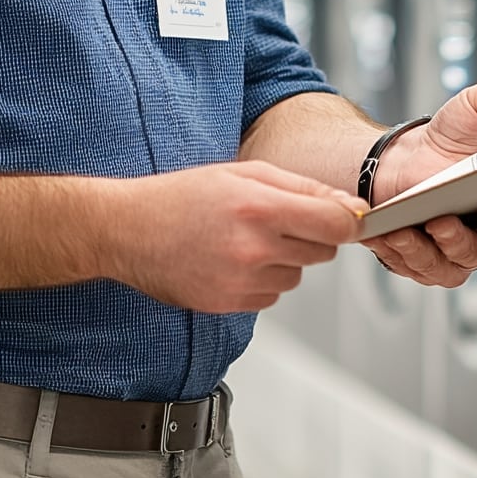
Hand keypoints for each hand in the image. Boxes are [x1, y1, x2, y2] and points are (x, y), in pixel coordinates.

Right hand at [109, 160, 363, 311]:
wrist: (128, 230)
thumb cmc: (183, 196)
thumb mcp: (244, 173)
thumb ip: (302, 187)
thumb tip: (348, 206)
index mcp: (260, 207)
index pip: (336, 224)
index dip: (347, 220)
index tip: (345, 217)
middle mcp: (253, 248)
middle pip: (323, 251)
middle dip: (311, 235)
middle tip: (274, 219)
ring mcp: (242, 281)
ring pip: (298, 275)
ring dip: (284, 259)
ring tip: (244, 240)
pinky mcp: (231, 304)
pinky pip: (272, 294)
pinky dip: (262, 279)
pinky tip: (232, 261)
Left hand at [362, 80, 476, 288]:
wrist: (400, 159)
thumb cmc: (449, 135)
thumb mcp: (476, 102)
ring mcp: (469, 246)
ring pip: (470, 258)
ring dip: (455, 242)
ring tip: (437, 221)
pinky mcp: (433, 262)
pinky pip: (428, 268)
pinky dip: (412, 253)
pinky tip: (398, 233)